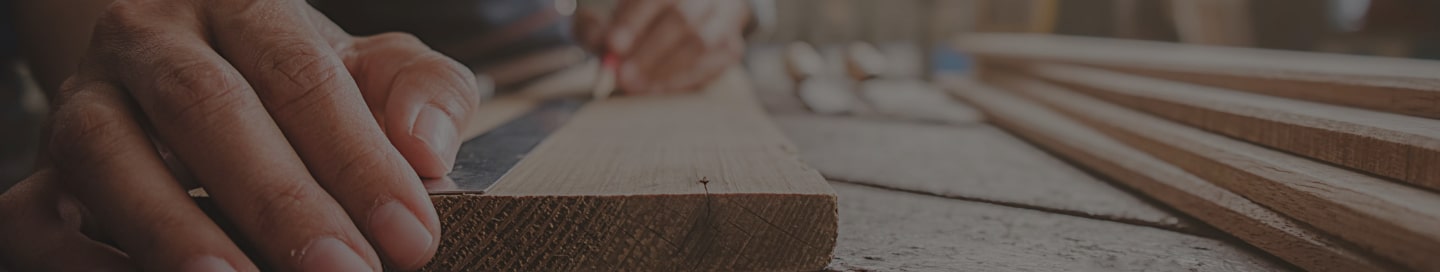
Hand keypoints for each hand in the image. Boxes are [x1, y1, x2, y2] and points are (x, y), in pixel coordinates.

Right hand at [0, 0, 481, 269]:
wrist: (196, 72)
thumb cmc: (304, 82)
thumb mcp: (377, 70)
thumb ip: (424, 92)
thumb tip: (427, 146)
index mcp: (243, 6)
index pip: (301, 74)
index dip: (358, 159)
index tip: (410, 235)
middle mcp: (151, 39)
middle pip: (206, 107)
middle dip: (280, 201)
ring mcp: (85, 99)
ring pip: (104, 150)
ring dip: (171, 230)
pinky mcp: (42, 170)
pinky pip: (38, 216)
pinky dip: (90, 263)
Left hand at [573, 0, 749, 93]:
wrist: (700, 11)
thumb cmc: (651, 13)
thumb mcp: (625, 12)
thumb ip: (607, 27)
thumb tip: (602, 45)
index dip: (634, 21)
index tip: (613, 45)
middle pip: (682, 20)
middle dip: (649, 52)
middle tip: (623, 76)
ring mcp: (726, 17)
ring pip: (702, 43)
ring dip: (664, 70)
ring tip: (635, 86)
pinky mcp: (732, 47)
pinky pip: (712, 66)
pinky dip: (681, 81)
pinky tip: (657, 88)